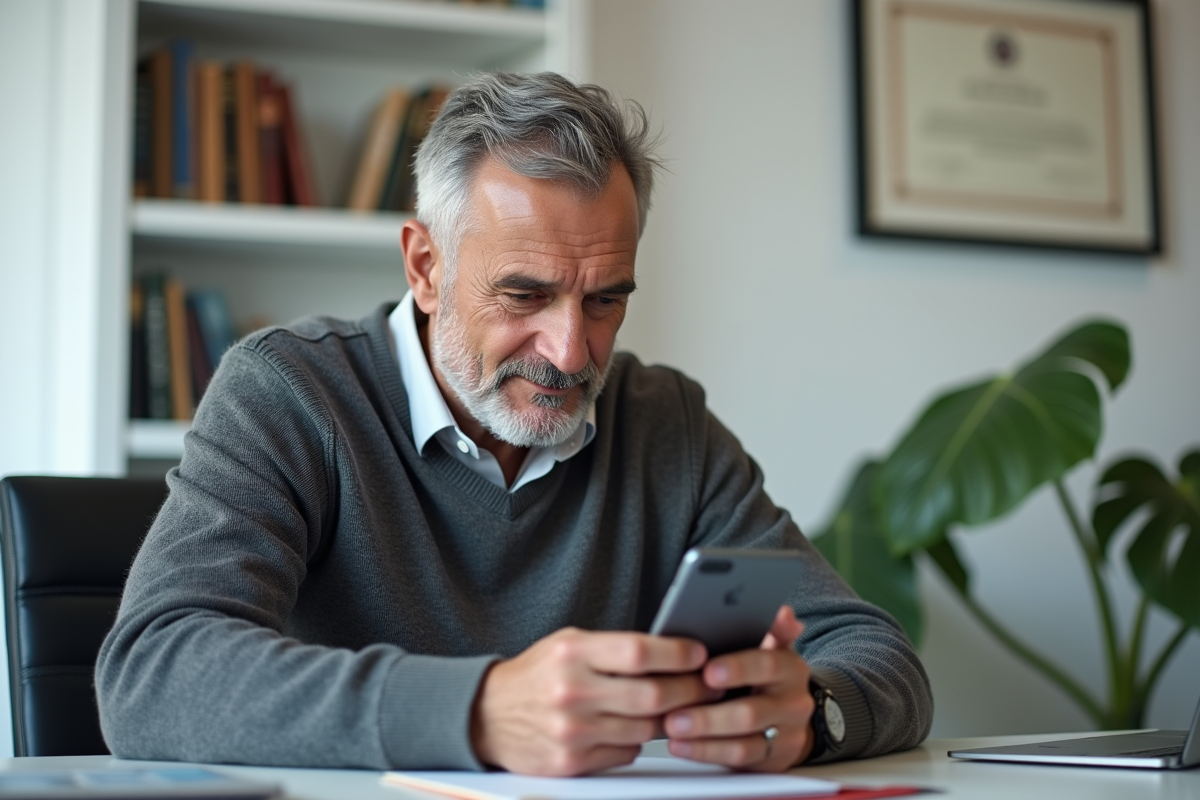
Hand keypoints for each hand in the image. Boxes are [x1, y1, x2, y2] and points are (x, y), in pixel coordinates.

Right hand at [471, 627, 718, 775]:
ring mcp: (571, 731)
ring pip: (645, 729)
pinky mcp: (570, 762)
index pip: (638, 651)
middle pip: (651, 695)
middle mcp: (571, 691)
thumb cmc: (536, 674)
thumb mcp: (568, 644)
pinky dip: (638, 743)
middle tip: (709, 686)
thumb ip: (612, 648)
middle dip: (689, 691)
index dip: (677, 653)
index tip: (700, 653)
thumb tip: (672, 650)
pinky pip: (626, 754)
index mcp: (572, 653)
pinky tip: (635, 729)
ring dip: (670, 719)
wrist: (486, 715)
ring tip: (682, 707)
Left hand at [663, 606, 814, 770]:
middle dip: (709, 714)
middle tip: (675, 713)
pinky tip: (681, 745)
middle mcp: (793, 702)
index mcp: (790, 667)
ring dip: (703, 736)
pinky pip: (738, 760)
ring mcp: (785, 734)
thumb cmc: (766, 675)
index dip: (737, 668)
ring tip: (672, 729)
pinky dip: (706, 753)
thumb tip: (781, 611)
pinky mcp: (772, 759)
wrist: (791, 715)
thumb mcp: (771, 646)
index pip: (767, 664)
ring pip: (743, 741)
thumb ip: (770, 628)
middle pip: (750, 711)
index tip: (707, 671)